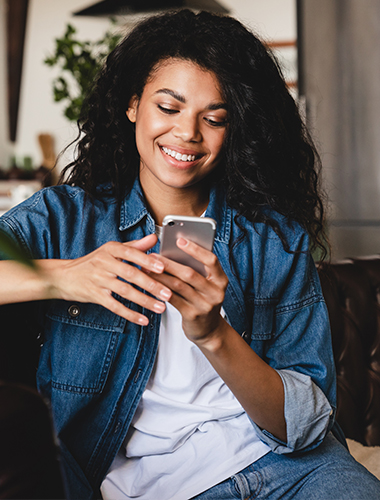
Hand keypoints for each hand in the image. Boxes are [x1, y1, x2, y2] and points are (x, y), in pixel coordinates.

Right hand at [45, 234, 171, 324]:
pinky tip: (142, 319)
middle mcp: (104, 263)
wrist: (63, 276)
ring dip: (144, 300)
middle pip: (130, 274)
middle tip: (167, 293)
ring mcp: (98, 279)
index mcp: (110, 249)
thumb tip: (154, 237)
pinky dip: (130, 314)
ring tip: (160, 307)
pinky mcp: (95, 295)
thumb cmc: (92, 263)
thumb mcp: (111, 250)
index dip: (147, 261)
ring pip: (125, 291)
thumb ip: (135, 246)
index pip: (131, 253)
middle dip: (151, 285)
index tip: (162, 268)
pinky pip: (114, 306)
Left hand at [152, 237, 228, 344]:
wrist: (209, 330)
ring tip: (147, 268)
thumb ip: (197, 270)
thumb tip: (174, 251)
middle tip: (153, 256)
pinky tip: (151, 283)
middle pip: (190, 273)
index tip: (180, 240)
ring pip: (178, 286)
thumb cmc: (203, 300)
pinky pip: (173, 299)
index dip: (195, 249)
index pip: (211, 260)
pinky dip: (160, 290)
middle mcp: (215, 292)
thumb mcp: (207, 285)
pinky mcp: (192, 315)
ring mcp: (205, 305)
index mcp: (221, 280)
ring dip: (160, 276)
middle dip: (169, 263)